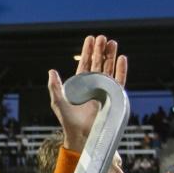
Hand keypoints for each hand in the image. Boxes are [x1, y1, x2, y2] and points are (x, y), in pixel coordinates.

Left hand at [48, 35, 128, 150]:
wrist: (82, 135)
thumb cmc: (68, 121)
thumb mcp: (58, 102)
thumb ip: (55, 87)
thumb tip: (51, 71)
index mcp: (80, 84)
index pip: (84, 64)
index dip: (87, 51)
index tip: (90, 39)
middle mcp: (93, 85)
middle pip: (98, 63)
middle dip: (100, 50)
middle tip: (102, 37)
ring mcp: (104, 90)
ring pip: (109, 69)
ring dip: (110, 55)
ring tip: (112, 42)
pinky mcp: (114, 97)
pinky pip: (119, 80)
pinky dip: (121, 69)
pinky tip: (122, 58)